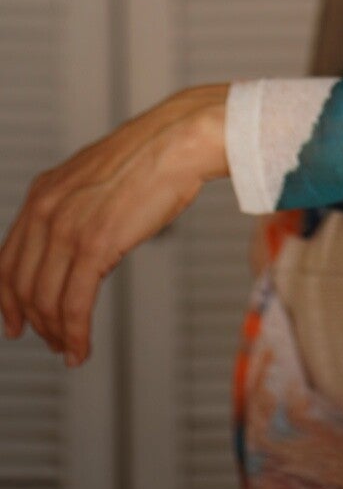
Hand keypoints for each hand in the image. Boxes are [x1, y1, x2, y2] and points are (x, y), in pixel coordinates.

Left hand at [0, 85, 227, 366]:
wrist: (179, 139)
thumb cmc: (151, 157)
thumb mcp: (94, 178)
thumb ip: (75, 210)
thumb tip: (81, 252)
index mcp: (43, 193)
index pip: (6, 261)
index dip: (6, 300)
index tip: (13, 322)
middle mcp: (46, 210)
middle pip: (22, 287)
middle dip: (35, 322)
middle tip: (52, 342)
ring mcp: (68, 227)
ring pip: (46, 301)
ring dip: (56, 334)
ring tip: (70, 350)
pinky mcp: (95, 244)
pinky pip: (74, 304)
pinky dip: (75, 334)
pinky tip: (81, 348)